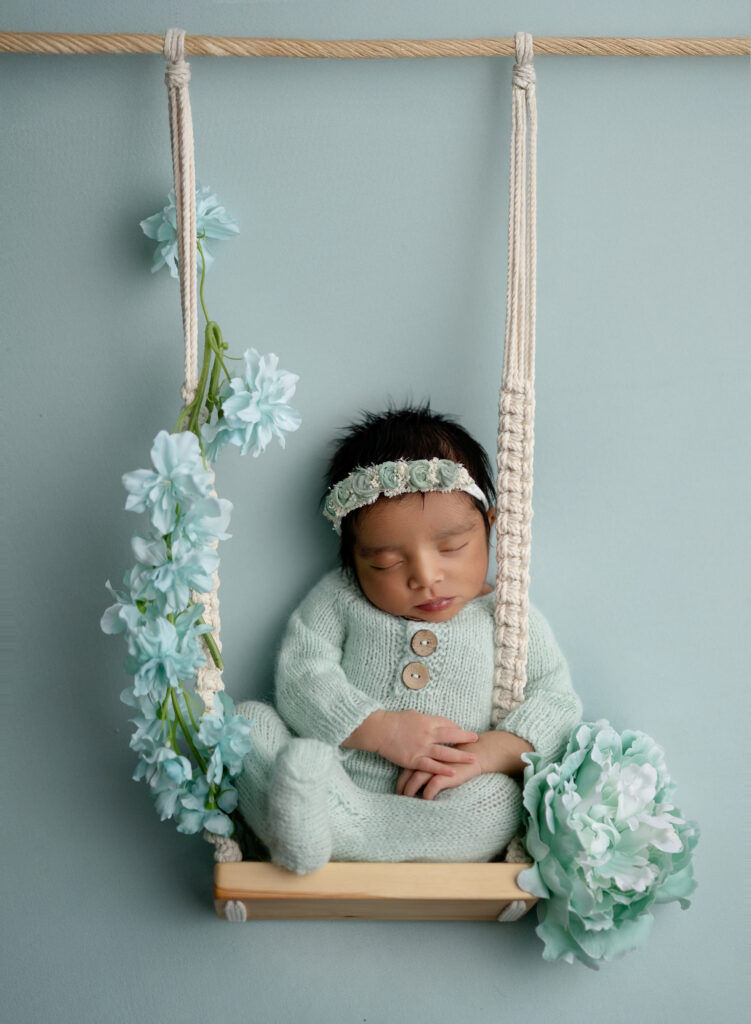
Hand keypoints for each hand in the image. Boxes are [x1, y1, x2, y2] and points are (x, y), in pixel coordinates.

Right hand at [343, 709, 477, 775]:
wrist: (380, 730)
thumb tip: (435, 722)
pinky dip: (443, 769)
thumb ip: (426, 720)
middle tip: (477, 739)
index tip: (462, 731)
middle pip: (451, 735)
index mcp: (427, 721)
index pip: (447, 723)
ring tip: (473, 759)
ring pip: (445, 752)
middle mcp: (427, 734)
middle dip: (465, 738)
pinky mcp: (414, 760)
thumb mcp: (413, 715)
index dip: (456, 728)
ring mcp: (422, 748)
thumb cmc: (394, 720)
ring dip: (460, 756)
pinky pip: (431, 766)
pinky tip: (453, 772)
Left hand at [396, 730, 533, 799]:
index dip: (400, 778)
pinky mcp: (444, 775)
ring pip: (415, 782)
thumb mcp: (441, 751)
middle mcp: (427, 758)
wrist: (477, 752)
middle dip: (402, 787)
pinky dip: (426, 796)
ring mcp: (434, 767)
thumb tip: (419, 769)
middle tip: (399, 797)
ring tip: (407, 801)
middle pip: (407, 774)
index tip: (397, 788)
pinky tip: (425, 802)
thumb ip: (430, 756)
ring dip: (410, 792)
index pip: (406, 766)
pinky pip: (430, 789)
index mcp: (424, 751)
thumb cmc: (458, 752)